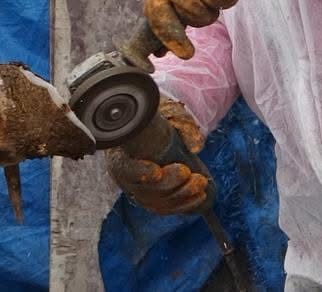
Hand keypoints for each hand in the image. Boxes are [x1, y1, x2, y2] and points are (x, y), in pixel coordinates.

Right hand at [105, 98, 209, 213]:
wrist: (151, 130)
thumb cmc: (157, 121)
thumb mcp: (168, 113)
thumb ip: (183, 125)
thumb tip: (197, 146)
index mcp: (121, 151)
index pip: (124, 166)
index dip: (140, 173)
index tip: (157, 172)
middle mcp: (125, 176)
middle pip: (143, 189)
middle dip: (169, 183)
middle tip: (187, 172)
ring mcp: (138, 191)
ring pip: (156, 203)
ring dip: (181, 195)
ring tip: (200, 183)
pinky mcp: (152, 200)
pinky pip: (165, 208)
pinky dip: (184, 204)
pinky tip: (200, 196)